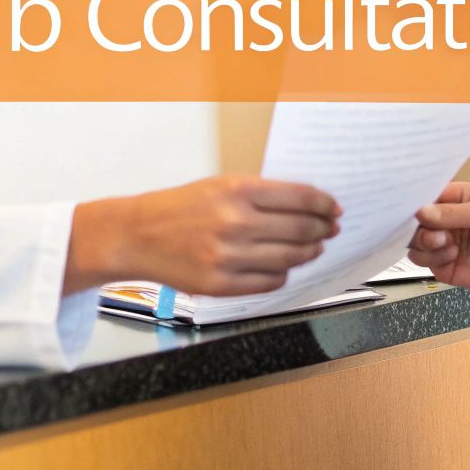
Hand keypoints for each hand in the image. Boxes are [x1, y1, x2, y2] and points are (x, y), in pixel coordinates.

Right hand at [65, 176, 341, 295]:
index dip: (324, 205)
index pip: (300, 197)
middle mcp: (235, 222)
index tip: (333, 209)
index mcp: (238, 190)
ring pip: (290, 258)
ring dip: (308, 253)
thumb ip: (261, 195)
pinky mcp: (221, 284)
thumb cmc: (178, 208)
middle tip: (329, 230)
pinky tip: (282, 267)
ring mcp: (229, 256)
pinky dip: (282, 275)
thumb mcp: (220, 185)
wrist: (137, 235)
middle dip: (322, 230)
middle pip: (302, 230)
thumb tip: (307, 207)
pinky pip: (270, 283)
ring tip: (312, 248)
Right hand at [408, 181, 469, 293]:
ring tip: (445, 243)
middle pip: (412, 223)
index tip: (411, 210)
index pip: (422, 198)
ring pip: (414, 244)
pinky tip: (453, 255)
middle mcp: (445, 221)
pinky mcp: (446, 266)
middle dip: (418, 228)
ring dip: (424, 244)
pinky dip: (434, 259)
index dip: (413, 204)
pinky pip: (425, 263)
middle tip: (436, 233)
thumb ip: (451, 214)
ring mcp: (444, 244)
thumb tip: (420, 211)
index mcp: (453, 199)